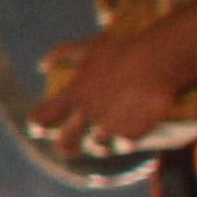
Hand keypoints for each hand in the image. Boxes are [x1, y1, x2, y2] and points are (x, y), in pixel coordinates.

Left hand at [30, 28, 194, 161]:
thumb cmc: (123, 50)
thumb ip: (62, 55)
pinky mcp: (130, 134)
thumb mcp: (89, 48)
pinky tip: (128, 139)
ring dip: (100, 144)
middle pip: (64, 144)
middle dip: (65, 148)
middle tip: (70, 148)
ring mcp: (108, 127)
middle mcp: (86, 115)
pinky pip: (122, 147)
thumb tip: (41, 66)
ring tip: (106, 138)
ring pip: (96, 146)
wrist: (158, 59)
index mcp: (73, 95)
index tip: (38, 127)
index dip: (38, 124)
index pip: (42, 117)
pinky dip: (124, 144)